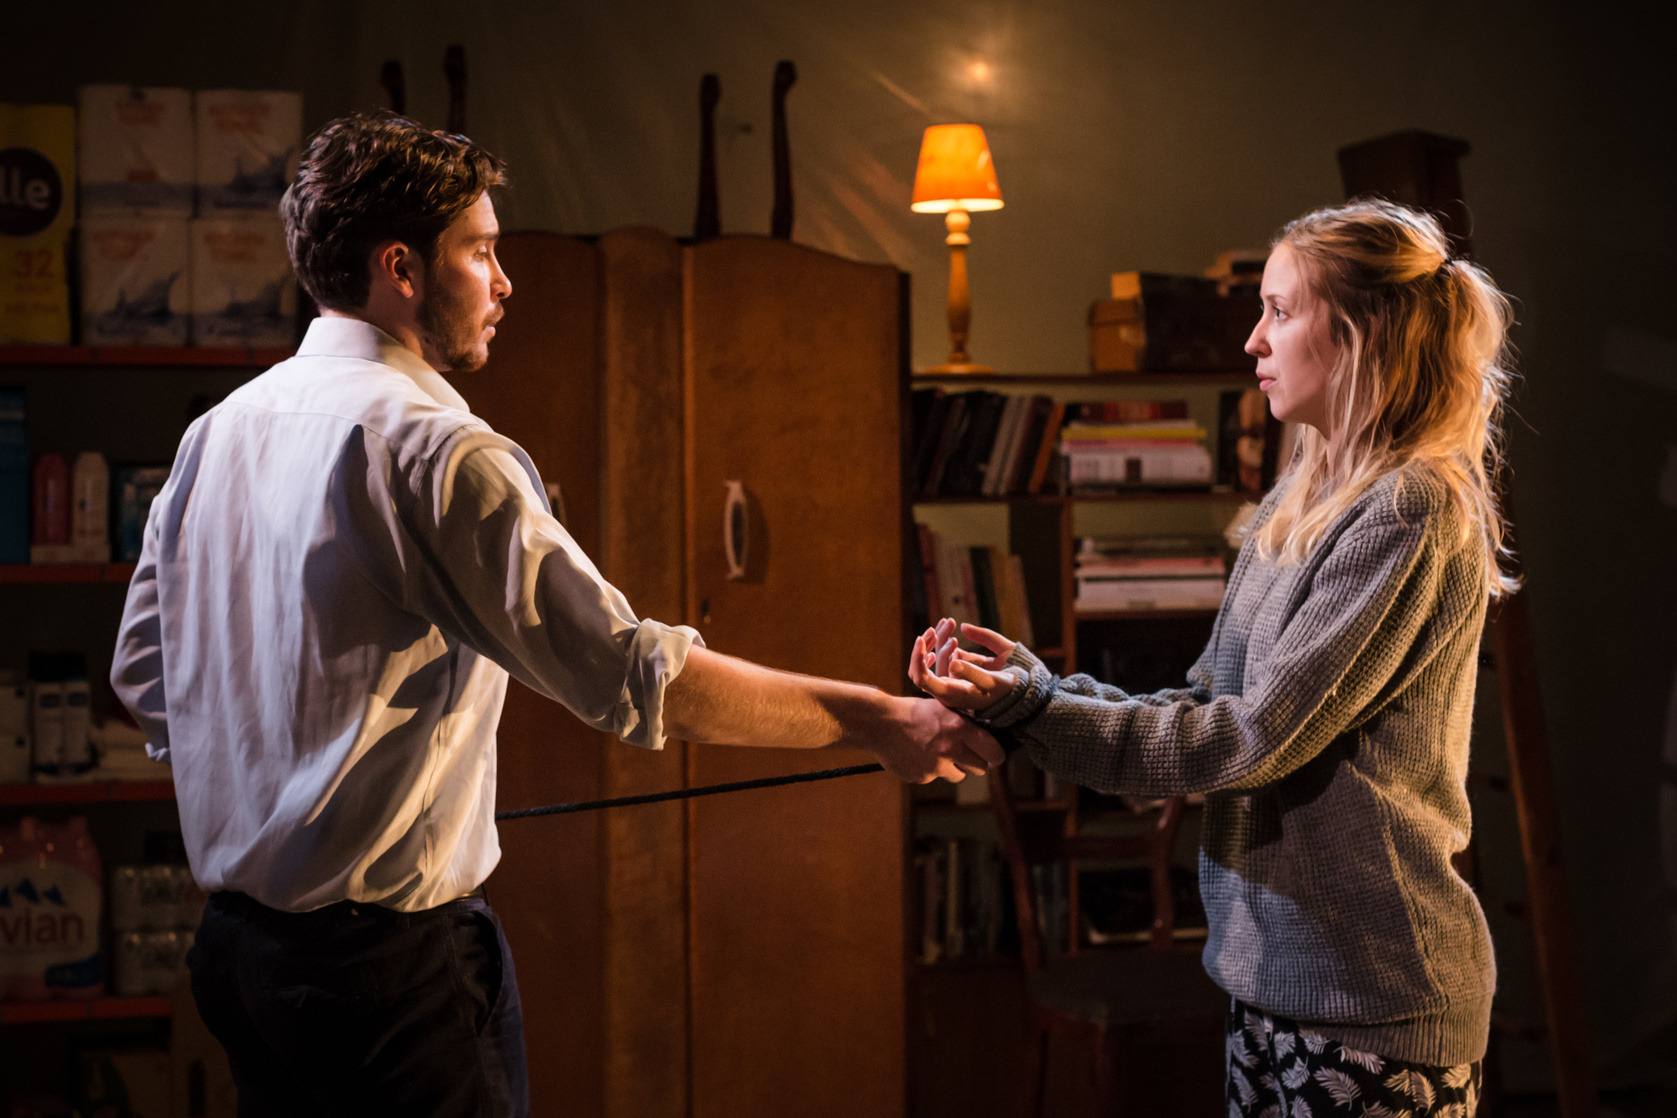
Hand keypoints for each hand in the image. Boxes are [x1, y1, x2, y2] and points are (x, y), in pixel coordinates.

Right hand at [867, 697, 1005, 783]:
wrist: (880, 723)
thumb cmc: (913, 711)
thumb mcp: (943, 707)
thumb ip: (964, 721)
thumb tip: (987, 731)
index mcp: (960, 729)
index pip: (993, 752)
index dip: (996, 755)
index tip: (995, 756)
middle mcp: (951, 750)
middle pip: (980, 768)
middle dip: (975, 762)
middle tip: (965, 753)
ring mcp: (936, 767)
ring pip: (957, 775)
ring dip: (952, 767)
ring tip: (936, 751)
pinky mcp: (922, 778)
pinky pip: (934, 778)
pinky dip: (929, 769)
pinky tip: (917, 755)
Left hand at [909, 619, 1017, 711]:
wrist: (1022, 692)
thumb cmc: (1009, 689)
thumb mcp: (994, 681)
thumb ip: (973, 672)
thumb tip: (953, 661)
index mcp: (951, 694)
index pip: (922, 679)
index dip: (918, 659)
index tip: (921, 639)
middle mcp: (947, 688)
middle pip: (924, 665)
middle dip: (930, 643)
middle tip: (943, 625)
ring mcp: (951, 678)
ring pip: (935, 655)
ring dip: (940, 637)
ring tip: (950, 621)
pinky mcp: (958, 669)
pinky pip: (945, 652)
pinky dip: (945, 638)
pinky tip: (950, 624)